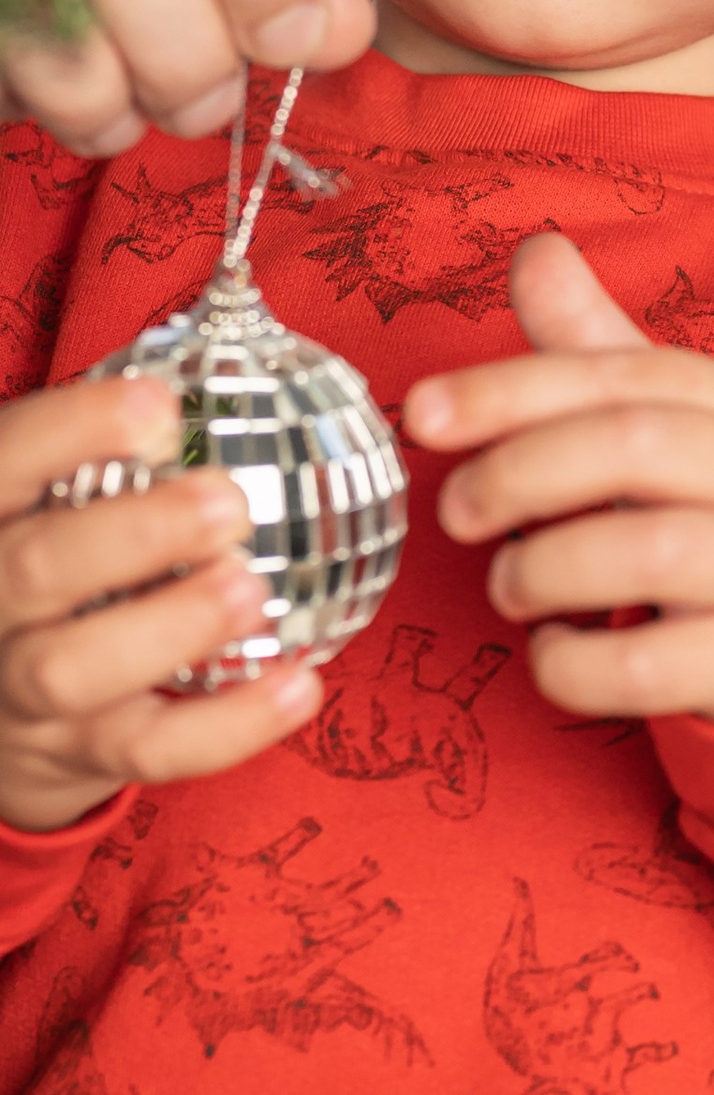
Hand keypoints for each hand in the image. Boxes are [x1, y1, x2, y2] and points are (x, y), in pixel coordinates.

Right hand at [0, 373, 320, 831]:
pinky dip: (231, 726)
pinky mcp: (72, 758)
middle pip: (34, 569)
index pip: (7, 459)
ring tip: (252, 588)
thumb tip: (234, 337)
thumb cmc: (42, 563)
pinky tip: (303, 685)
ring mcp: (19, 690)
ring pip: (75, 670)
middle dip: (134, 533)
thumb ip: (99, 442)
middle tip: (227, 504)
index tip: (159, 405)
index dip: (74, 428)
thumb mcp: (42, 492)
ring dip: (172, 627)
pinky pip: (149, 750)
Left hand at [407, 233, 713, 727]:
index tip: (423, 413)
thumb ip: (596, 349)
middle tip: (455, 514)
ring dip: (540, 569)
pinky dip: (570, 662)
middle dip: (518, 473)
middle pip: (634, 445)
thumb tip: (537, 252)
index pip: (620, 375)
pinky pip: (646, 668)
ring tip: (510, 584)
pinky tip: (556, 646)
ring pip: (645, 555)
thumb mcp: (673, 421)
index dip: (511, 389)